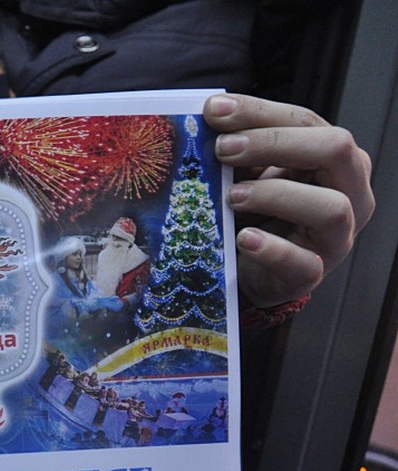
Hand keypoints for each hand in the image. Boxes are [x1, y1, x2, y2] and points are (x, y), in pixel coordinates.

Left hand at [204, 93, 374, 307]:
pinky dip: (273, 250)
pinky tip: (244, 238)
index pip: (308, 122)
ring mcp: (335, 236)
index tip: (215, 111)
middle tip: (223, 149)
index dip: (261, 112)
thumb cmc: (255, 212)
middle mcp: (348, 192)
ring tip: (232, 196)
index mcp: (333, 159)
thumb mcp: (249, 173)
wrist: (247, 268)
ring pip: (330, 207)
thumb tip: (208, 118)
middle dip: (275, 142)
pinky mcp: (311, 274)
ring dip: (275, 195)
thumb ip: (238, 148)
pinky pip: (304, 263)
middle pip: (335, 150)